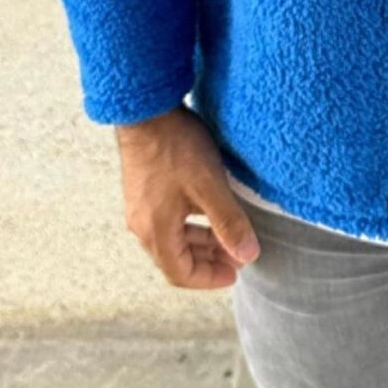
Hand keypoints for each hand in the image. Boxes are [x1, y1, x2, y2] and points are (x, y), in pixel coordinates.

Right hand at [116, 104, 260, 289]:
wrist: (145, 108)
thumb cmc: (175, 147)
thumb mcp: (210, 186)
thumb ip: (229, 223)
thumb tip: (248, 255)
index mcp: (155, 231)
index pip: (180, 274)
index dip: (210, 278)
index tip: (235, 272)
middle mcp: (142, 224)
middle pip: (175, 258)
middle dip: (208, 260)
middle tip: (237, 253)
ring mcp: (139, 207)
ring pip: (172, 239)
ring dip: (200, 241)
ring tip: (227, 234)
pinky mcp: (142, 191)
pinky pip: (166, 221)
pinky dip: (190, 224)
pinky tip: (208, 210)